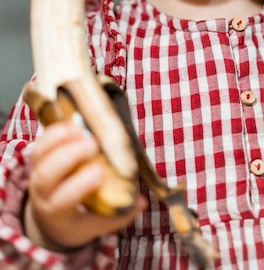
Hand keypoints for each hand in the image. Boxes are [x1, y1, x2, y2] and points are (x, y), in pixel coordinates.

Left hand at [25, 121, 146, 250]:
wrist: (51, 219)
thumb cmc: (78, 221)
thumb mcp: (96, 224)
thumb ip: (118, 214)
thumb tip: (142, 201)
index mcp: (57, 214)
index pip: (62, 201)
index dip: (80, 186)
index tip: (100, 172)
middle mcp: (41, 194)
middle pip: (46, 176)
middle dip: (68, 157)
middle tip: (92, 144)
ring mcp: (36, 174)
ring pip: (39, 156)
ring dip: (58, 139)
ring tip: (79, 127)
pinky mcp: (37, 158)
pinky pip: (40, 142)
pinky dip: (54, 132)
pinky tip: (72, 123)